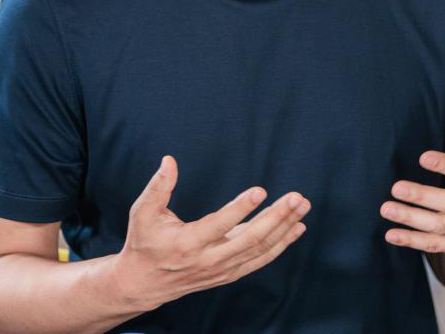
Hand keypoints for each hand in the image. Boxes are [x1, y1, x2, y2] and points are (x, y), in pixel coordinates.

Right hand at [112, 155, 309, 310]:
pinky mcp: (229, 273)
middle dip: (276, 217)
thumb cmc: (144, 242)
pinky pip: (260, 260)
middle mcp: (209, 259)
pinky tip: (297, 227)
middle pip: (250, 239)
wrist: (143, 283)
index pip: (219, 225)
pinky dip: (281, 244)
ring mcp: (222, 269)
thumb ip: (157, 187)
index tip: (261, 191)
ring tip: (302, 207)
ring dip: (284, 227)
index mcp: (188, 243)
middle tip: (296, 197)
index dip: (240, 208)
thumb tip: (169, 160)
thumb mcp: (142, 212)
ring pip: (260, 249)